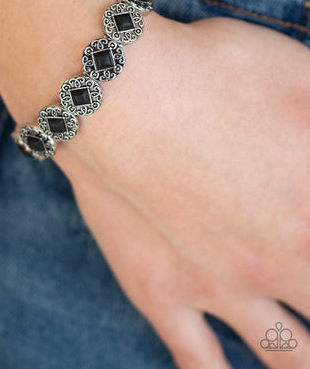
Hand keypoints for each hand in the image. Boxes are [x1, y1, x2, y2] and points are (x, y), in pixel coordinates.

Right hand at [54, 13, 309, 367]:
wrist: (119, 90)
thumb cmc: (214, 70)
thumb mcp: (301, 73)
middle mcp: (284, 259)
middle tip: (309, 275)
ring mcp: (221, 287)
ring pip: (288, 355)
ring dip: (305, 361)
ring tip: (308, 360)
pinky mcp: (161, 292)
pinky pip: (197, 358)